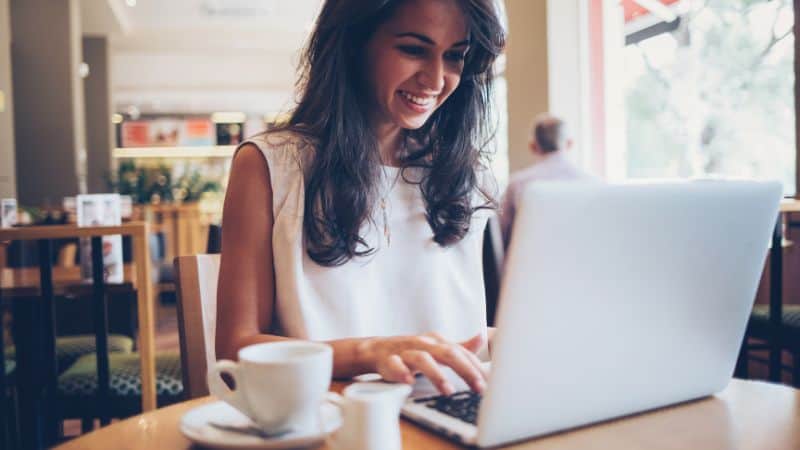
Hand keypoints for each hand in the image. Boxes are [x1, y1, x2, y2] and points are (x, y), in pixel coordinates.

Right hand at [358, 332, 487, 394]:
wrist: (377, 350)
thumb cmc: (411, 351)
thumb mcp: (437, 348)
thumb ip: (460, 347)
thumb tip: (482, 337)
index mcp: (438, 342)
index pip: (462, 353)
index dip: (477, 368)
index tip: (490, 383)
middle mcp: (424, 344)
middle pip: (448, 353)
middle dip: (465, 370)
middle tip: (479, 388)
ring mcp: (406, 351)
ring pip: (423, 359)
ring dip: (436, 374)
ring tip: (448, 391)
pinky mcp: (388, 360)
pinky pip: (394, 364)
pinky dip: (402, 372)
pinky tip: (409, 382)